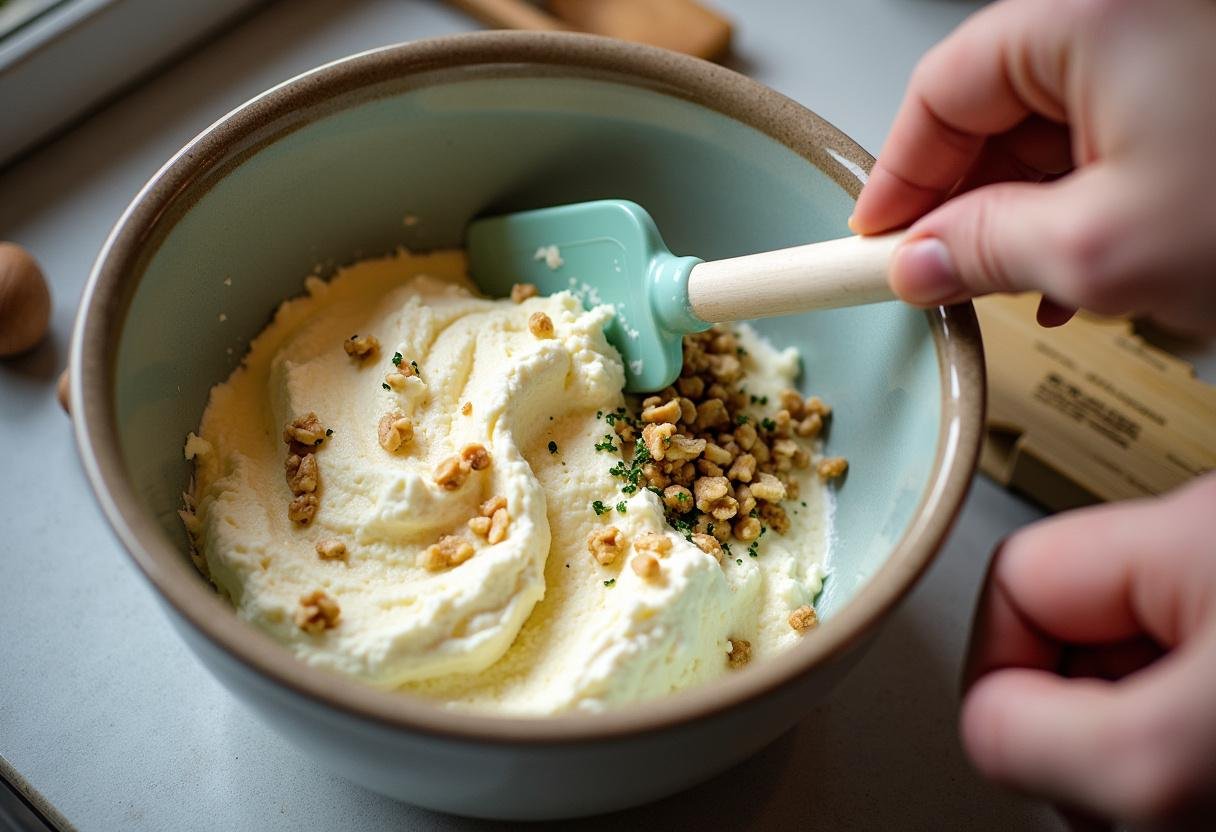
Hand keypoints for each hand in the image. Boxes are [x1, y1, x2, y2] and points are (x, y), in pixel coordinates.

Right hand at [851, 0, 1215, 334]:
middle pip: (993, 109)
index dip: (898, 175)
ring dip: (1026, 214)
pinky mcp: (1193, 85)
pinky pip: (1105, 135)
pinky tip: (1080, 262)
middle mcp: (1125, 13)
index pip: (941, 89)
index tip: (877, 239)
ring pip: (1048, 130)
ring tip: (1024, 283)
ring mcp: (1164, 46)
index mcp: (1090, 16)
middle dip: (966, 203)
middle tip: (943, 271)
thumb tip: (918, 262)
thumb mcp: (1101, 249)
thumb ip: (984, 251)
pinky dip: (1081, 201)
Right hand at [961, 474, 1215, 827]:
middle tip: (1131, 798)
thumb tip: (983, 727)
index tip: (1042, 748)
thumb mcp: (1163, 757)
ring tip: (1191, 806)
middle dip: (1082, 728)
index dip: (1002, 672)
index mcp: (1189, 531)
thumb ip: (1032, 735)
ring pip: (1136, 681)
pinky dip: (1188, 762)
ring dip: (1142, 756)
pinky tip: (1209, 795)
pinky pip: (1187, 702)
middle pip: (1072, 636)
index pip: (1013, 581)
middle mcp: (1213, 551)